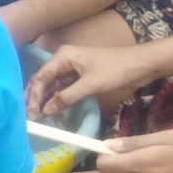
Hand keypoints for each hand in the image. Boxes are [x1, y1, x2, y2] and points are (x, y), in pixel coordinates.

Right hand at [26, 40, 172, 118]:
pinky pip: (65, 89)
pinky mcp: (82, 78)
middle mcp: (64, 61)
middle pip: (45, 80)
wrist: (141, 64)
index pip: (41, 76)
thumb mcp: (90, 84)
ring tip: (39, 117)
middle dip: (37, 98)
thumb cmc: (115, 69)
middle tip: (31, 116)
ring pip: (54, 86)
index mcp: (63, 56)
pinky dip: (59, 99)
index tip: (30, 112)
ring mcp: (73, 69)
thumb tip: (46, 110)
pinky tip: (53, 111)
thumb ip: (67, 97)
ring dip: (47, 100)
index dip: (34, 95)